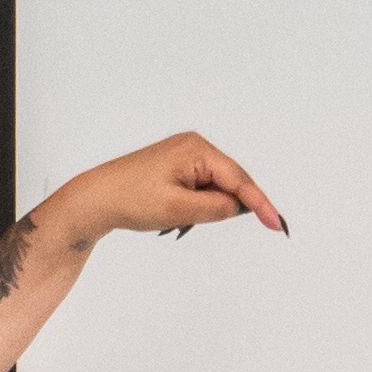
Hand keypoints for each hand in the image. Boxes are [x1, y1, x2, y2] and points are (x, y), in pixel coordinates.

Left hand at [49, 132, 287, 248]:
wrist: (95, 198)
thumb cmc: (130, 199)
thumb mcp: (178, 209)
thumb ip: (215, 208)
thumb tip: (239, 206)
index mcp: (197, 149)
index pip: (239, 180)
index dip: (260, 204)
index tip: (277, 225)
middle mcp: (195, 146)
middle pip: (230, 182)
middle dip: (225, 207)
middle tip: (195, 223)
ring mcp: (185, 155)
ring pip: (215, 188)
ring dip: (207, 208)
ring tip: (174, 218)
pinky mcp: (177, 166)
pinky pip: (201, 188)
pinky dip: (197, 205)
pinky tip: (174, 213)